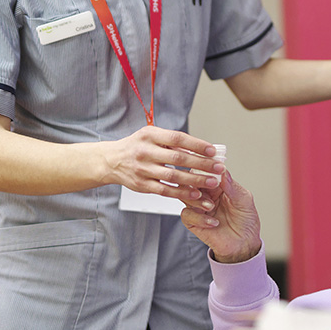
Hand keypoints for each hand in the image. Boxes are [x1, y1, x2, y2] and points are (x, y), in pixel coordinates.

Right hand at [101, 126, 224, 200]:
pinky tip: (195, 194)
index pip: (177, 138)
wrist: (112, 161)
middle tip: (218, 168)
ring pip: (173, 176)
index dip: (196, 144)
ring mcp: (143, 169)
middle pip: (178, 158)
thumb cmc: (137, 146)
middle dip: (201, 163)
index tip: (212, 150)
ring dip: (195, 180)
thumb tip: (200, 147)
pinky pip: (165, 190)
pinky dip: (181, 193)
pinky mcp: (142, 185)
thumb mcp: (151, 136)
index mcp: (150, 135)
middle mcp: (145, 151)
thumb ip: (172, 141)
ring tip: (211, 182)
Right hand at [180, 169, 262, 263]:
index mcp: (218, 185)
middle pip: (192, 181)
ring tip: (210, 206)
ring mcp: (198, 207)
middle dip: (198, 182)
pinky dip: (199, 217)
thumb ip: (231, 186)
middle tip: (208, 186)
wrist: (244, 244)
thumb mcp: (244, 200)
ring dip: (197, 200)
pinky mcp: (193, 221)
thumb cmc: (245, 220)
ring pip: (186, 196)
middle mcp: (206, 194)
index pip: (206, 171)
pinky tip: (213, 222)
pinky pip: (187, 214)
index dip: (206, 168)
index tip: (210, 169)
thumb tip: (222, 171)